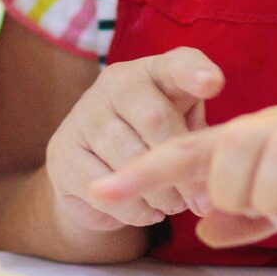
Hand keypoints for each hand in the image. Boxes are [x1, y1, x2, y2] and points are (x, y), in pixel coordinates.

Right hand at [42, 48, 224, 233]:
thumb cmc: (155, 144)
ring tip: (174, 206)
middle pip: (154, 119)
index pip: (177, 64)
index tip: (212, 84)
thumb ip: (200, 144)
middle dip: (180, 165)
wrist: (98, 172)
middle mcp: (116, 84)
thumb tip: (214, 181)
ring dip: (160, 193)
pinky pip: (104, 188)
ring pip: (129, 158)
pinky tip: (148, 210)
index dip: (194, 72)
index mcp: (155, 72)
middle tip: (199, 200)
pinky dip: (134, 209)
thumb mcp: (185, 131)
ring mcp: (83, 115)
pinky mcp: (62, 153)